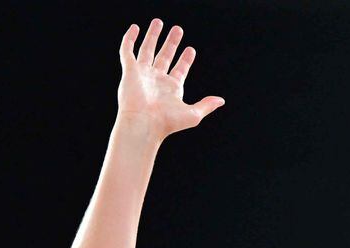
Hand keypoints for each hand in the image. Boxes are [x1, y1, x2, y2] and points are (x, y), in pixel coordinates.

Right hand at [116, 19, 224, 142]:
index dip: (185, 60)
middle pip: (165, 56)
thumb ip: (206, 105)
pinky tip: (135, 28)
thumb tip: (221, 101)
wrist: (144, 124)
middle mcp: (157, 80)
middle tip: (178, 29)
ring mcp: (143, 74)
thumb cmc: (167, 122)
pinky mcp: (130, 70)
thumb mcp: (193, 114)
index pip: (180, 69)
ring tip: (158, 22)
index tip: (191, 49)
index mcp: (171, 89)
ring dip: (152, 36)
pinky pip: (128, 51)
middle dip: (171, 43)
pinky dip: (129, 39)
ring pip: (147, 50)